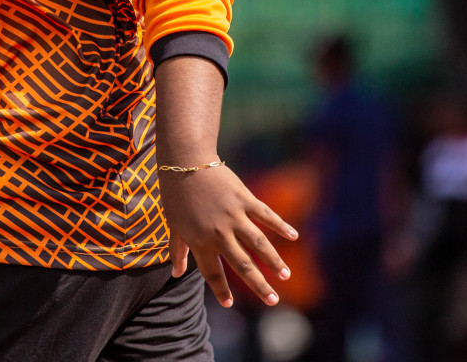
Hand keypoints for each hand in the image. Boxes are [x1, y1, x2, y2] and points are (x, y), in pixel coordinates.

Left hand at [161, 163, 296, 308]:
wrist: (184, 161)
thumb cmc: (176, 194)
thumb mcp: (173, 224)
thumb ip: (177, 251)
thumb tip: (176, 273)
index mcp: (199, 241)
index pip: (212, 272)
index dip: (220, 289)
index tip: (229, 304)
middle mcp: (218, 233)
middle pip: (242, 265)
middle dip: (258, 285)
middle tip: (272, 301)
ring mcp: (233, 216)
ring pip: (258, 244)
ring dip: (274, 261)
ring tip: (285, 276)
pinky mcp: (244, 199)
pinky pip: (266, 216)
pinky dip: (281, 225)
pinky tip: (294, 236)